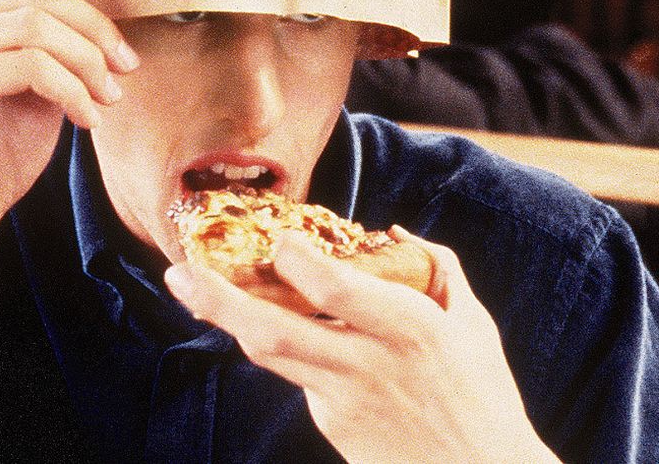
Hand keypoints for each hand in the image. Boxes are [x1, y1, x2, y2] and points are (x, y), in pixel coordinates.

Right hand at [0, 0, 138, 310]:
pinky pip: (32, 65)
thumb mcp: (32, 82)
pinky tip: (87, 119)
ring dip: (88, 61)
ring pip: (37, 25)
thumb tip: (107, 7)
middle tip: (127, 65)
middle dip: (94, 25)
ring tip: (109, 97)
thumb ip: (52, 40)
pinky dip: (72, 89)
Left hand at [165, 227, 558, 463]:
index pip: (335, 291)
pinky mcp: (331, 426)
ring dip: (225, 318)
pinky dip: (281, 344)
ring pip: (270, 355)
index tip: (277, 238)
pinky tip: (268, 319)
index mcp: (409, 330)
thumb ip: (433, 267)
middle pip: (274, 332)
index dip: (297, 262)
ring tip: (190, 284)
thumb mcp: (471, 321)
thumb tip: (390, 231)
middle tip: (177, 270)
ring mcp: (342, 402)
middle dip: (217, 300)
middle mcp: (367, 366)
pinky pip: (297, 375)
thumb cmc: (481, 392)